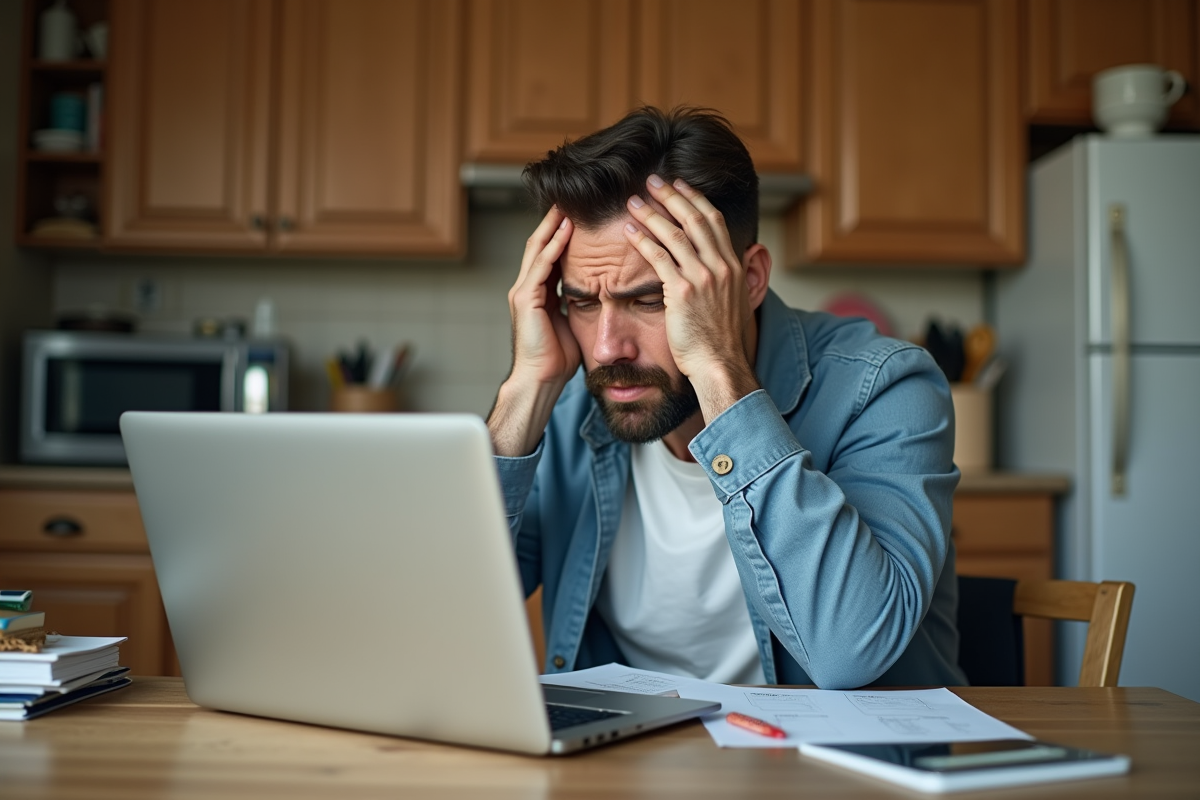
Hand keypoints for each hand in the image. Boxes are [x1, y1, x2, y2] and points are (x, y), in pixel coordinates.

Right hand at [488, 206, 579, 455]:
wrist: (541, 380)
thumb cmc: (557, 359)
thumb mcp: (572, 324)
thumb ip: (578, 306)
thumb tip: (598, 297)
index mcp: (539, 293)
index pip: (550, 255)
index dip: (562, 234)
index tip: (579, 216)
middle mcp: (527, 288)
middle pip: (541, 244)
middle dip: (555, 222)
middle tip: (570, 200)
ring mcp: (523, 292)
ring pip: (538, 249)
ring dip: (553, 226)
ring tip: (567, 206)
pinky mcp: (525, 299)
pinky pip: (541, 266)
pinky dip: (553, 246)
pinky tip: (565, 231)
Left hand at [622, 176, 760, 419]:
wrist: (721, 365)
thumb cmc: (722, 342)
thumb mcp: (734, 304)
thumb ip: (730, 281)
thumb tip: (730, 267)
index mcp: (733, 266)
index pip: (715, 221)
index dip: (695, 200)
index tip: (680, 186)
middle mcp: (721, 266)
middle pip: (695, 218)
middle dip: (672, 195)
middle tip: (652, 180)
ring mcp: (703, 277)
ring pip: (674, 234)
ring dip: (651, 213)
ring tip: (632, 202)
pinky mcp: (683, 291)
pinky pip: (659, 257)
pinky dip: (642, 240)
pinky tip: (628, 231)